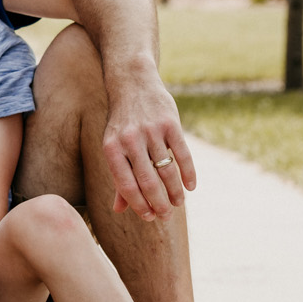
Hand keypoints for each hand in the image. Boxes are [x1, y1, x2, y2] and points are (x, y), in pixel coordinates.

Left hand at [102, 76, 197, 219]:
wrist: (133, 84)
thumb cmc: (121, 123)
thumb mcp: (113, 146)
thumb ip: (118, 177)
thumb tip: (118, 209)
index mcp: (112, 149)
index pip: (126, 185)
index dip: (139, 205)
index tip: (149, 218)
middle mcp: (130, 140)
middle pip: (148, 181)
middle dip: (159, 203)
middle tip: (166, 216)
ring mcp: (151, 131)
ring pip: (166, 170)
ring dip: (174, 191)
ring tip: (178, 203)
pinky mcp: (170, 123)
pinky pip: (182, 154)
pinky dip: (189, 173)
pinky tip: (191, 186)